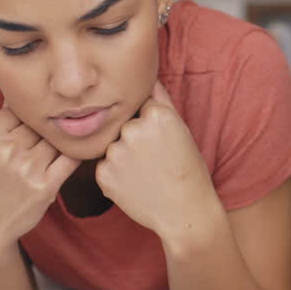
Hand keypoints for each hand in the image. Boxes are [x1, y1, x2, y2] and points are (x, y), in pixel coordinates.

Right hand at [0, 108, 79, 249]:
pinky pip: (71, 159)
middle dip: (47, 130)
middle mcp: (5, 148)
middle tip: (49, 139)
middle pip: (41, 124)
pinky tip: (76, 153)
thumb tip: (28, 89)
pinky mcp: (45, 185)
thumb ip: (5, 118)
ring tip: (60, 148)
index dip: (33, 116)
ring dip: (62, 143)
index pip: (22, 109)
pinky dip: (75, 154)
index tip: (37, 124)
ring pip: (57, 139)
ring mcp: (26, 167)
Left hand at [96, 80, 222, 243]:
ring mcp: (115, 153)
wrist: (185, 212)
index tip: (162, 141)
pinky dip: (115, 174)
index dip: (151, 124)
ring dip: (123, 156)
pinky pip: (104, 166)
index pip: (141, 106)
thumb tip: (148, 77)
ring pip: (113, 145)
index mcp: (155, 115)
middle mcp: (132, 129)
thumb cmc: (188, 170)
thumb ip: (161, 100)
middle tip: (155, 161)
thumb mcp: (181, 129)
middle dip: (135, 139)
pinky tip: (134, 184)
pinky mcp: (102, 174)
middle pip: (125, 125)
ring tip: (146, 173)